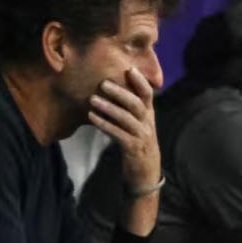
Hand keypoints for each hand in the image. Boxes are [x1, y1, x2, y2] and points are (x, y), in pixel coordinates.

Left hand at [87, 68, 161, 190]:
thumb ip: (130, 111)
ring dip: (108, 107)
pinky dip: (104, 124)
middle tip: (103, 83)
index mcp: (149, 115)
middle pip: (136, 104)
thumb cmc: (138, 146)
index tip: (129, 69)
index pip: (148, 94)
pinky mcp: (132, 148)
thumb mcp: (139, 126)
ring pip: (126, 118)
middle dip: (120, 92)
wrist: (146, 174)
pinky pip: (118, 134)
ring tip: (92, 100)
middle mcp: (147, 124)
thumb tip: (112, 92)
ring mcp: (141, 136)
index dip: (140, 81)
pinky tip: (92, 117)